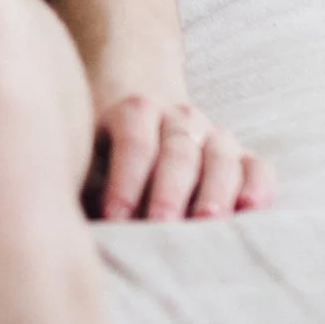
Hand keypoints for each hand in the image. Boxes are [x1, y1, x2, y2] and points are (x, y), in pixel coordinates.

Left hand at [86, 80, 274, 223]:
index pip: (134, 143)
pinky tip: (251, 207)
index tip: (115, 219)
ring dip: (215, 192)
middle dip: (169, 192)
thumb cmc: (104, 145)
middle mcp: (177, 118)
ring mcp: (213, 134)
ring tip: (207, 223)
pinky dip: (258, 186)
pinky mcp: (241, 156)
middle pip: (177, 152)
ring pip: (219, 158)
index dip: (125, 181)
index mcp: (134, 111)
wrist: (140, 98)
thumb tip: (66, 224)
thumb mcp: (87, 148)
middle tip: (160, 225)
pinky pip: (258, 167)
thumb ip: (82, 180)